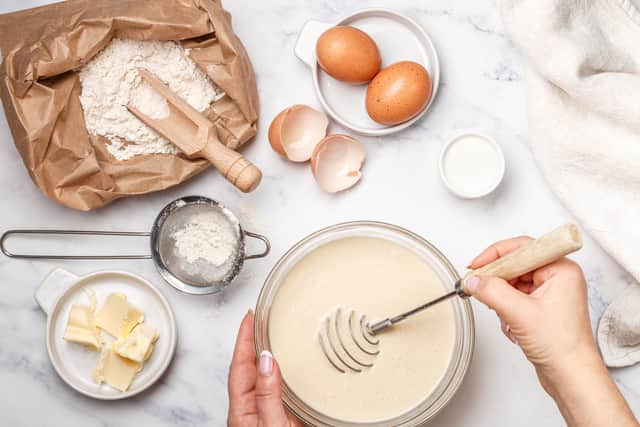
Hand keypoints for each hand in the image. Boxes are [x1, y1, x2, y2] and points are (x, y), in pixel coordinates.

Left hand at [227, 310, 301, 426]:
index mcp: (242, 411)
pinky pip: (287, 387)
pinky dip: (290, 370)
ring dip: (272, 353)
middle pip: (250, 367)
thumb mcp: (271, 425)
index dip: (244, 339)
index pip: (239, 366)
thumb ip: (267, 394)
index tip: (249, 317)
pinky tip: (298, 364)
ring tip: (277, 333)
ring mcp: (271, 412)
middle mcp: (254, 410)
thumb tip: (267, 361)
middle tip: (262, 317)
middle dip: (254, 341)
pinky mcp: (290, 417)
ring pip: (268, 376)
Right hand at [465, 236, 594, 378]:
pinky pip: (514, 297)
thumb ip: (491, 292)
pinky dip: (506, 310)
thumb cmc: (562, 346)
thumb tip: (473, 280)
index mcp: (561, 269)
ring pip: (512, 283)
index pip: (522, 248)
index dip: (495, 255)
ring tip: (507, 316)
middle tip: (480, 287)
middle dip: (498, 281)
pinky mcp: (542, 307)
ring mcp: (550, 292)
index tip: (477, 265)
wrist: (570, 375)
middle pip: (515, 265)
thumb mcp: (519, 313)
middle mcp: (557, 277)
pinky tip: (512, 326)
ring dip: (502, 300)